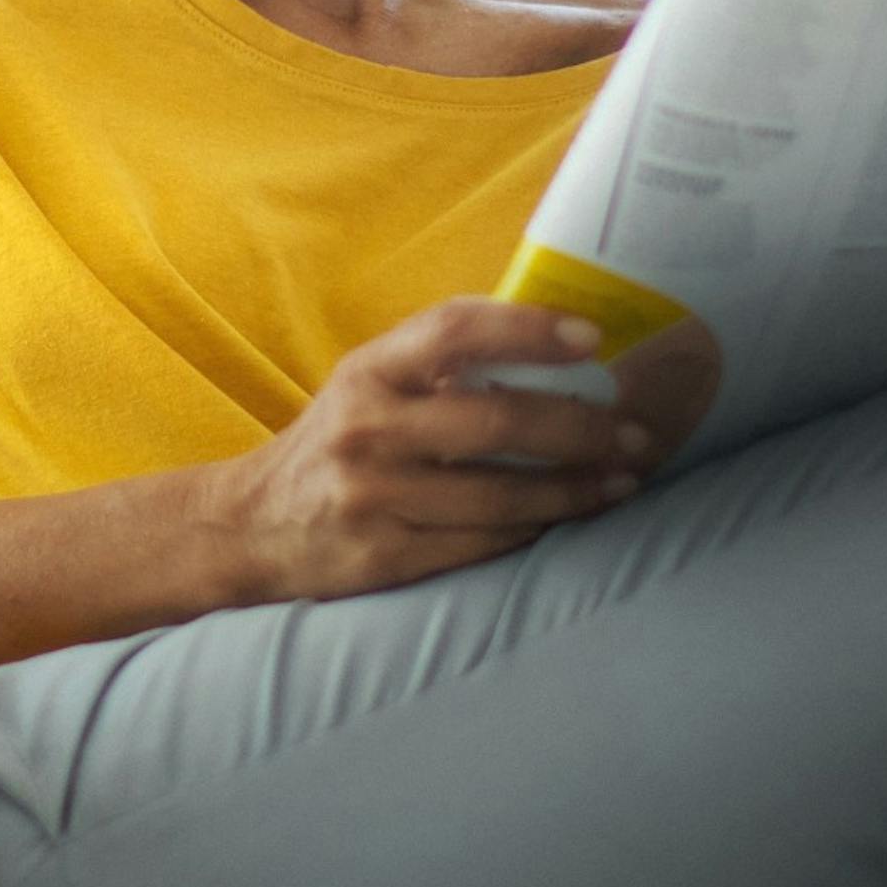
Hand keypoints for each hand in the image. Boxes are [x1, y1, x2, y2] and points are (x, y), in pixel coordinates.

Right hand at [214, 299, 660, 602]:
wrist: (252, 525)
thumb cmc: (340, 441)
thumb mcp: (370, 383)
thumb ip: (440, 363)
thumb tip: (558, 343)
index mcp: (369, 371)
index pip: (454, 331)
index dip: (528, 330)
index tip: (592, 338)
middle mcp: (366, 430)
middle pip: (496, 420)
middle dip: (580, 427)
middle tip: (634, 431)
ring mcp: (373, 498)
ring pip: (501, 494)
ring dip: (576, 488)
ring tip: (622, 478)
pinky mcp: (385, 557)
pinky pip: (483, 542)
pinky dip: (537, 527)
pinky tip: (569, 516)